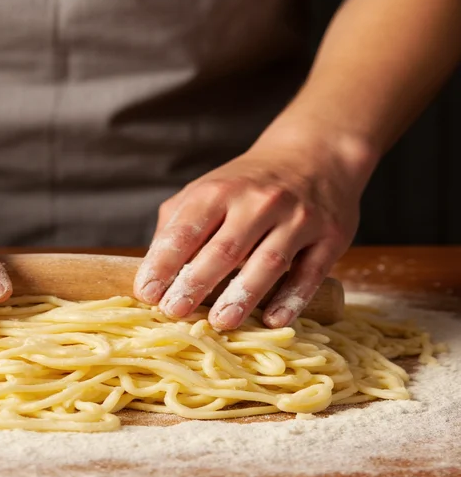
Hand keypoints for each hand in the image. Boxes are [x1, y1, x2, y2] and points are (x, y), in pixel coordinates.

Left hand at [134, 138, 366, 329]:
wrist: (314, 154)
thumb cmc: (247, 184)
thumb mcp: (206, 191)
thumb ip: (177, 226)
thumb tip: (150, 272)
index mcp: (220, 191)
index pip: (186, 230)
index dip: (164, 262)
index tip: (146, 292)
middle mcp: (259, 202)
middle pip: (225, 249)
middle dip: (196, 282)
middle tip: (175, 311)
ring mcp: (297, 218)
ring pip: (268, 261)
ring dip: (243, 295)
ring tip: (220, 322)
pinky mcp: (330, 237)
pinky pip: (310, 272)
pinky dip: (292, 298)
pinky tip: (273, 320)